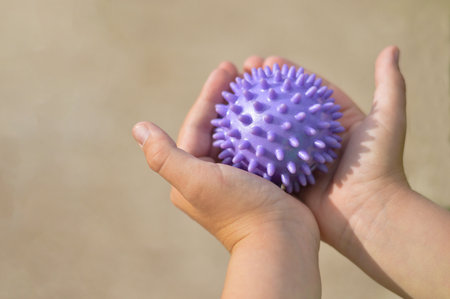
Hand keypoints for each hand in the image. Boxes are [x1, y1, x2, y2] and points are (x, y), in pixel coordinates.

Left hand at [132, 62, 320, 297]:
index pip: (199, 123)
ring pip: (242, 132)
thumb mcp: (196, 181)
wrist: (280, 244)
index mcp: (191, 173)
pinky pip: (261, 144)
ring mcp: (237, 177)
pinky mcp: (261, 179)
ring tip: (263, 83)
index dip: (211, 94)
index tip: (227, 67)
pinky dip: (268, 126)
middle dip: (230, 95)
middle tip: (245, 68)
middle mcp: (211, 174)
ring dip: (250, 107)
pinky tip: (281, 110)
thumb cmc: (240, 210)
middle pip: (220, 124)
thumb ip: (164, 156)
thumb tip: (138, 128)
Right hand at [244, 47, 449, 297]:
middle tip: (242, 75)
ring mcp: (298, 160)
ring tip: (230, 100)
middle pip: (283, 108)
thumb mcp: (388, 120)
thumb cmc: (379, 167)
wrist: (369, 216)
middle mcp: (313, 139)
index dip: (285, 74)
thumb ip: (390, 85)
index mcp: (333, 123)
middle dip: (261, 90)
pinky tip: (229, 135)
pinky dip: (249, 148)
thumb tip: (392, 50)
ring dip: (250, 117)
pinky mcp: (287, 180)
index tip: (265, 62)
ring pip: (270, 133)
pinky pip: (265, 160)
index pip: (305, 90)